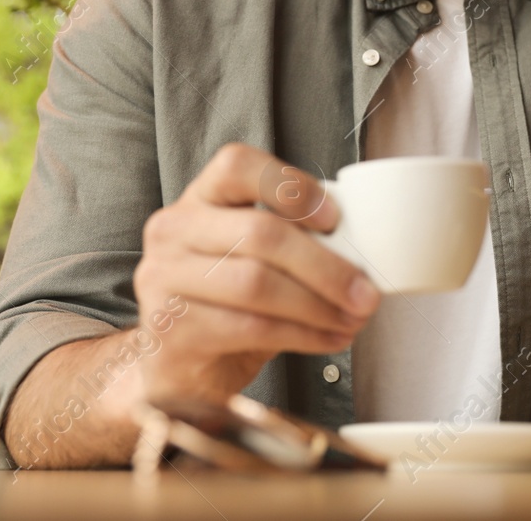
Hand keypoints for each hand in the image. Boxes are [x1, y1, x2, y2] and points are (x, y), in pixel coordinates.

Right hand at [132, 144, 381, 405]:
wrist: (178, 364)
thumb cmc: (228, 300)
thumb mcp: (253, 256)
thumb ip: (292, 239)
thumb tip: (363, 250)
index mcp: (200, 197)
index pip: (237, 165)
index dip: (290, 186)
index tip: (335, 218)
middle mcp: (174, 230)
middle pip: (259, 233)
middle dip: (325, 266)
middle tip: (366, 292)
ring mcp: (164, 279)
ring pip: (257, 284)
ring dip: (319, 305)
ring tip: (353, 318)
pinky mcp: (171, 330)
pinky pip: (251, 327)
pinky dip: (303, 335)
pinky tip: (329, 338)